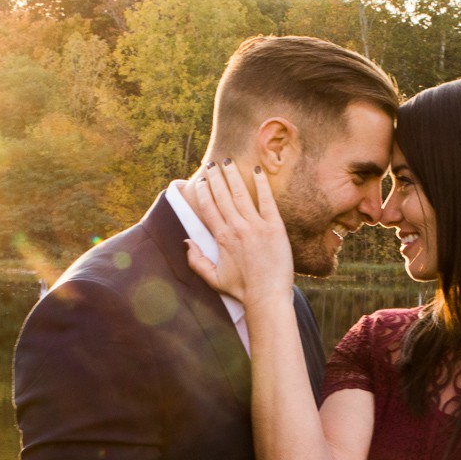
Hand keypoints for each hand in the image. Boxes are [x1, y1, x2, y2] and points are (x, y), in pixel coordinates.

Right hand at [181, 160, 293, 308]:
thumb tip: (186, 242)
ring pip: (241, 194)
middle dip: (216, 178)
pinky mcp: (275, 228)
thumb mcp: (213, 279)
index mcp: (221, 238)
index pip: (208, 208)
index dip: (203, 192)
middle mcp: (237, 228)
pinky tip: (257, 171)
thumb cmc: (241, 290)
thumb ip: (196, 261)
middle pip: (222, 196)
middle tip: (212, 164)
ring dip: (233, 176)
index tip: (200, 180)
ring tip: (228, 162)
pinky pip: (267, 201)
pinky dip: (262, 185)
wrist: (267, 298)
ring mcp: (256, 226)